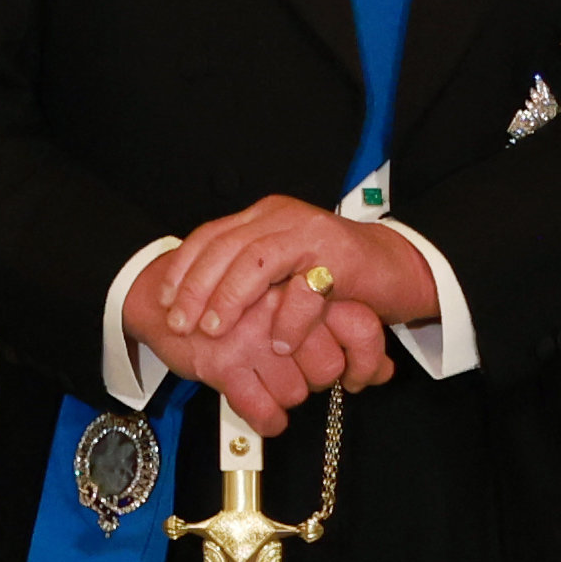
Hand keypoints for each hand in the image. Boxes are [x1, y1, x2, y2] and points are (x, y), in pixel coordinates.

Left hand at [139, 195, 434, 367]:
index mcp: (263, 216)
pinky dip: (288, 319)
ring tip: (215, 330)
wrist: (396, 268)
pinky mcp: (341, 257)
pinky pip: (306, 288)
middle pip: (226, 247)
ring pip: (257, 260)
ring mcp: (312, 234)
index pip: (211, 235)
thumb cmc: (332, 274)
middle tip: (182, 324)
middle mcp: (283, 218)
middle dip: (197, 288)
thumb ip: (246, 272)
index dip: (183, 268)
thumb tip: (192, 300)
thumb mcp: (280, 268)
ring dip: (231, 298)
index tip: (164, 301)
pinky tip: (278, 345)